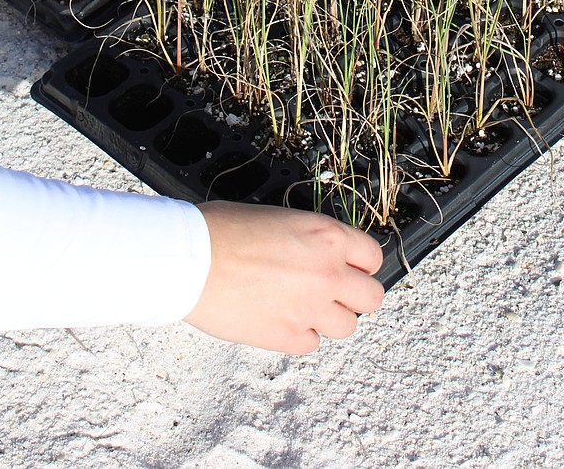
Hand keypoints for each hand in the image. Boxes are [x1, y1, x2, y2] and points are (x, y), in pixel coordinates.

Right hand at [183, 202, 384, 352]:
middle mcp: (327, 273)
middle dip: (355, 295)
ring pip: (347, 327)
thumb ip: (310, 240)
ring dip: (330, 318)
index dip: (362, 264)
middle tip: (337, 293)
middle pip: (371, 297)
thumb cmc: (223, 231)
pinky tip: (283, 320)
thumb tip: (320, 254)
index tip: (353, 268)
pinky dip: (300, 335)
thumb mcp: (281, 218)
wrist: (191, 259)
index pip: (372, 256)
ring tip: (306, 308)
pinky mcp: (287, 337)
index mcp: (327, 236)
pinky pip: (312, 344)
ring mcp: (310, 308)